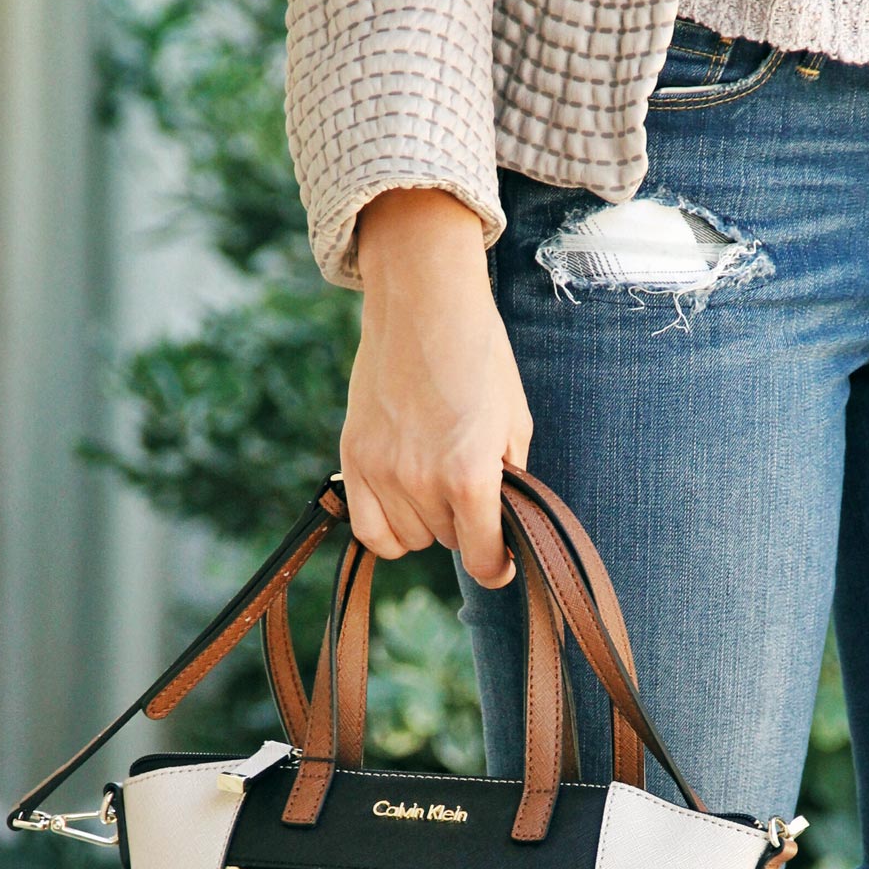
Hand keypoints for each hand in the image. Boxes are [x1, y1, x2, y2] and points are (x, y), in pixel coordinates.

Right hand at [343, 188, 530, 588]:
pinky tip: (402, 504)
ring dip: (427, 520)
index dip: (497, 564)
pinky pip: (368, 530)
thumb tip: (503, 523)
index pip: (482, 557)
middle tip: (469, 479)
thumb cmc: (479, 356)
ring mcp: (382, 472)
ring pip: (410, 538)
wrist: (424, 303)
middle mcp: (422, 481)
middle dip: (465, 521)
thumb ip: (509, 482)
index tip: (501, 562)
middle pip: (448, 541)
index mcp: (470, 474)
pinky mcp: (354, 459)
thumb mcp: (514, 421)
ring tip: (436, 477)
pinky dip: (387, 529)